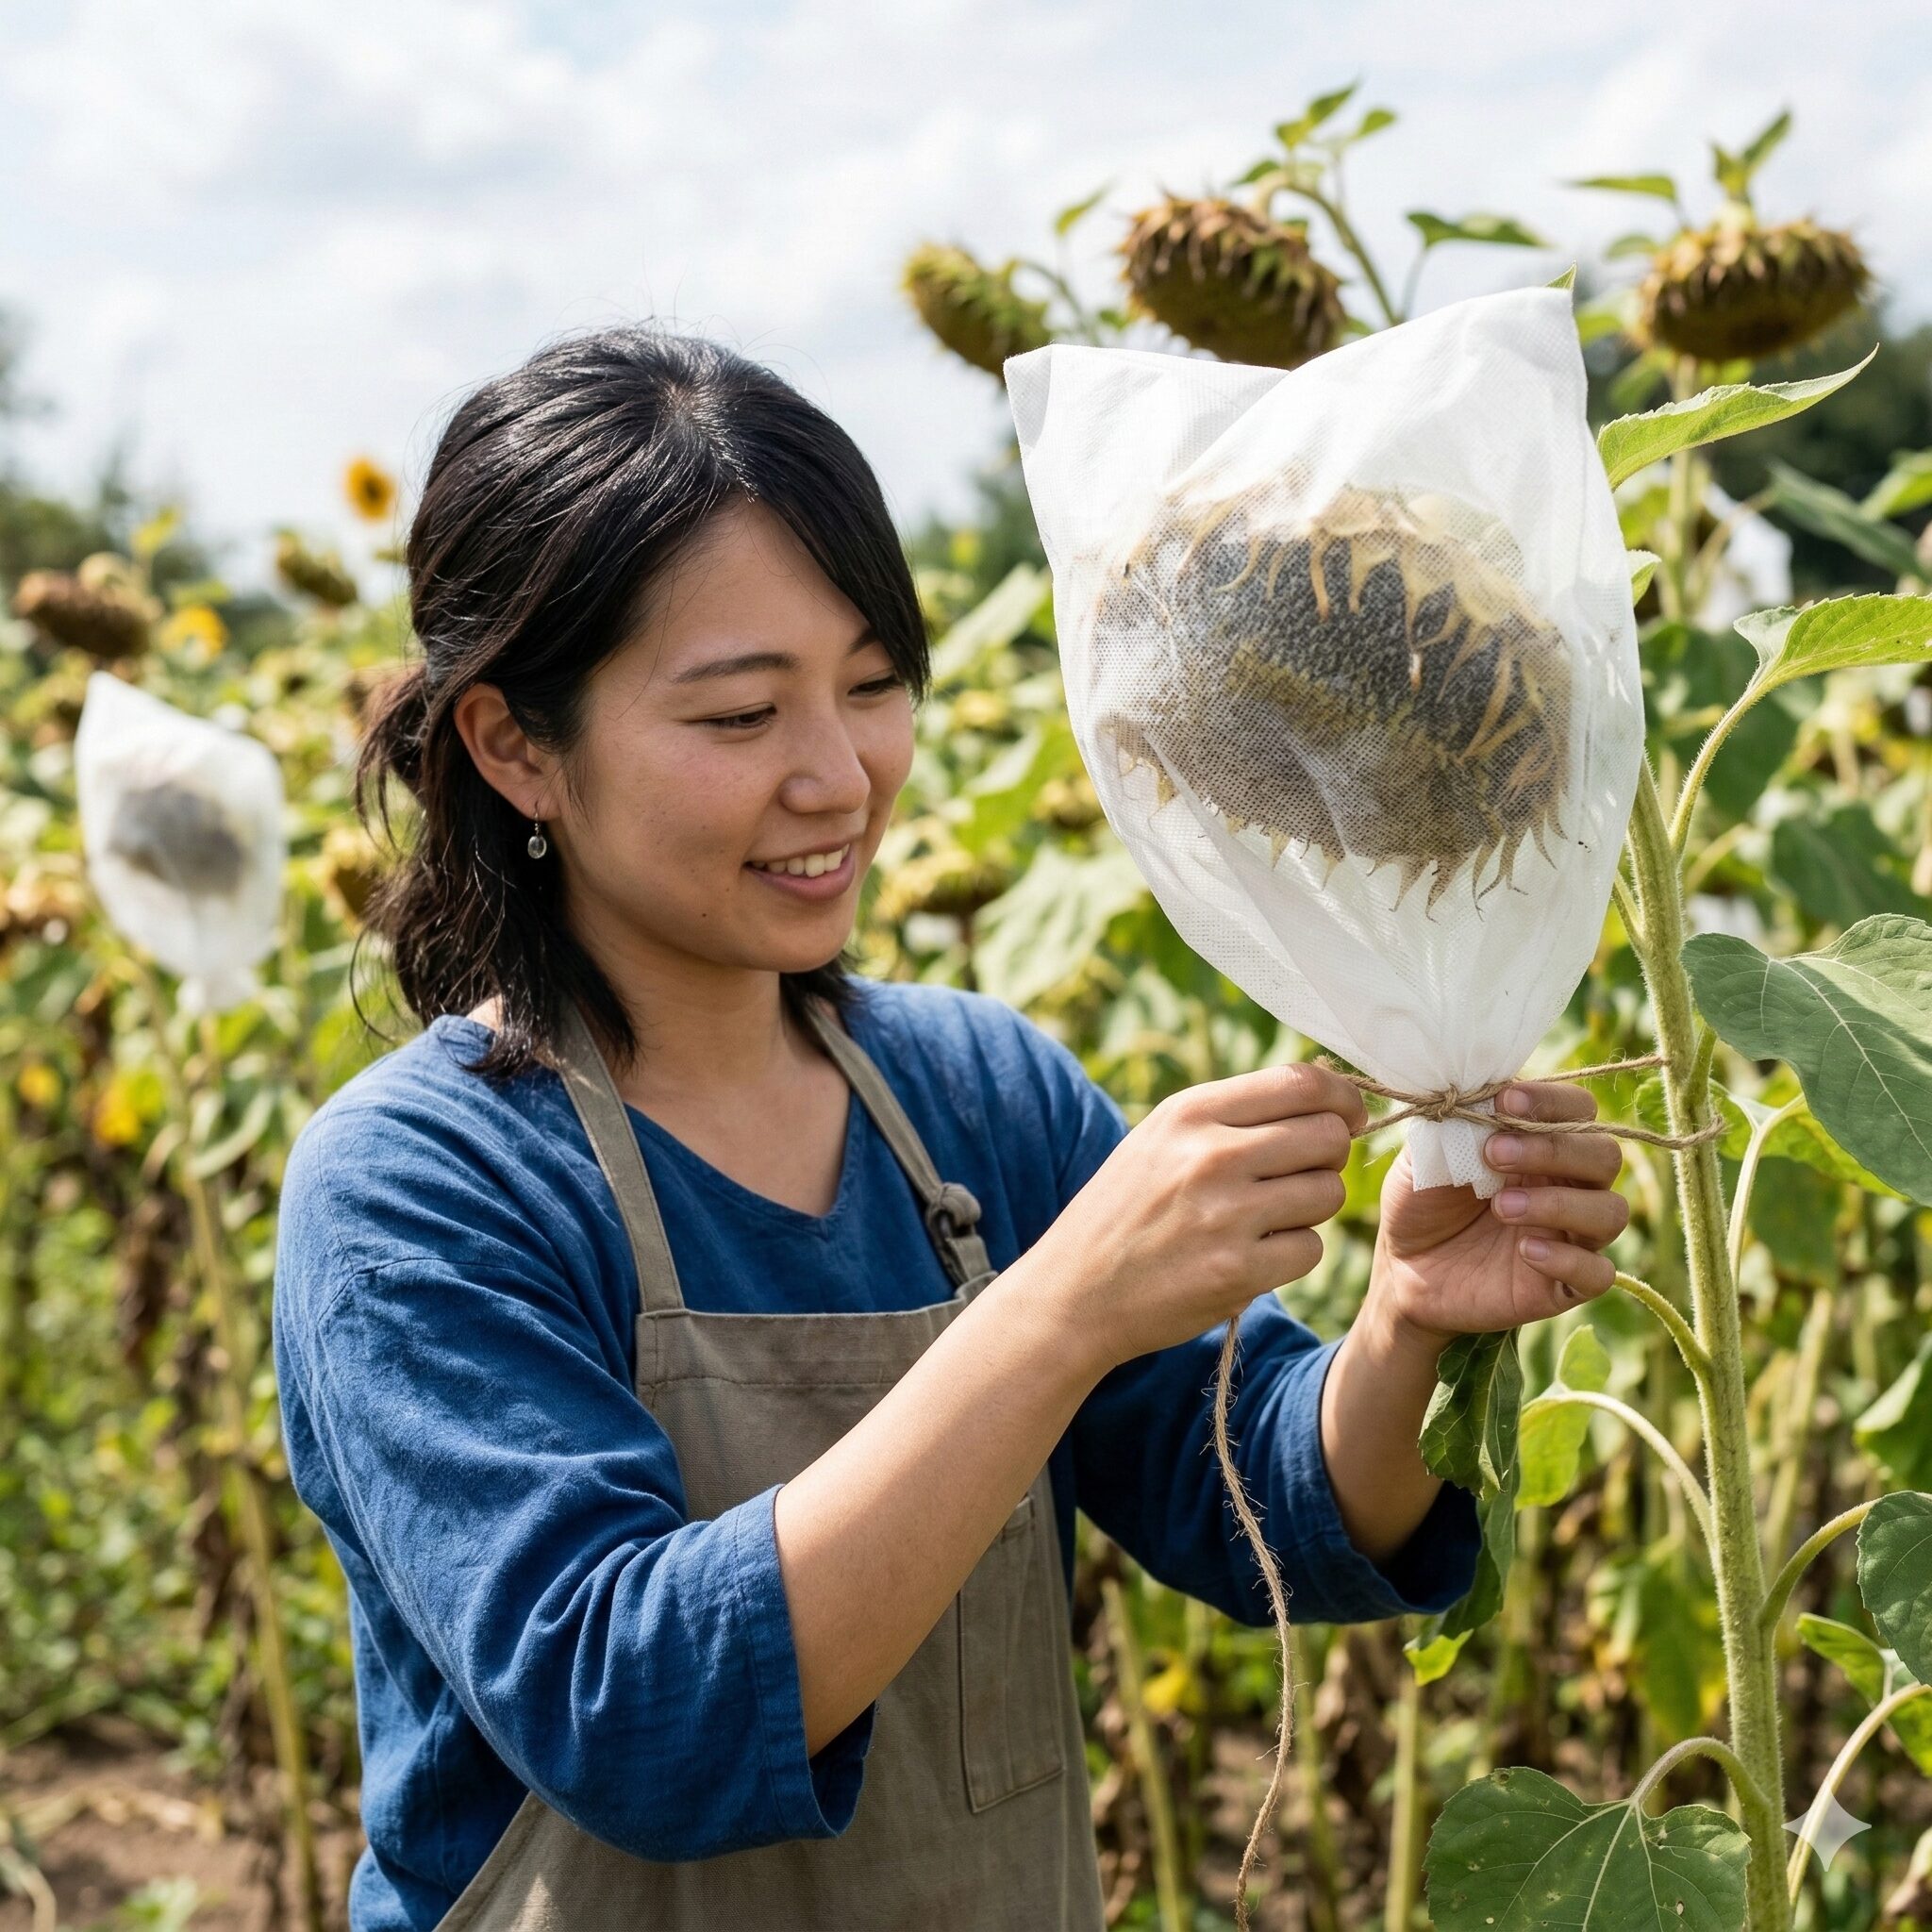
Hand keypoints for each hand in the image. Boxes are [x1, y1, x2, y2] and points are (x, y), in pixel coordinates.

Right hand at [1037, 1060, 1368, 1372]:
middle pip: (1328, 1137)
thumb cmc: (1126, 1210)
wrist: (1073, 1292)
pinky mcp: (1238, 1271)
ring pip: (1328, 1194)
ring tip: (1266, 1219)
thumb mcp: (1161, 1140)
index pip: (1302, 1083)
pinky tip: (1253, 1255)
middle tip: (1299, 1176)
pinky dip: (1293, 1255)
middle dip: (1328, 1157)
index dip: (1342, 1099)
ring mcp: (1225, 1214)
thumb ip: (1233, 1115)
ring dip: (1311, 1209)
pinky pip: (1311, 1249)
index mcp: (1191, 1112)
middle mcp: (1210, 1155)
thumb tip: (1326, 1096)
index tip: (1348, 1117)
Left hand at [1369, 1080, 1630, 1347]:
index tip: (1506, 1103)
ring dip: (1559, 1203)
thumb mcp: (1427, 1155)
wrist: (1401, 1269)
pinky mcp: (1564, 1285)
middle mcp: (1568, 1185)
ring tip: (1501, 1207)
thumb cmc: (1421, 1202)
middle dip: (1553, 1149)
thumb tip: (1485, 1094)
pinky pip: (1598, 1273)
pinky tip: (1525, 1252)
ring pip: (1610, 1212)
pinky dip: (1567, 1259)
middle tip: (1494, 1153)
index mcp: (1541, 1144)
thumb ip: (1457, 1124)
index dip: (1551, 1101)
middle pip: (1605, 1155)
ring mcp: (1571, 1236)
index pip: (1579, 1109)